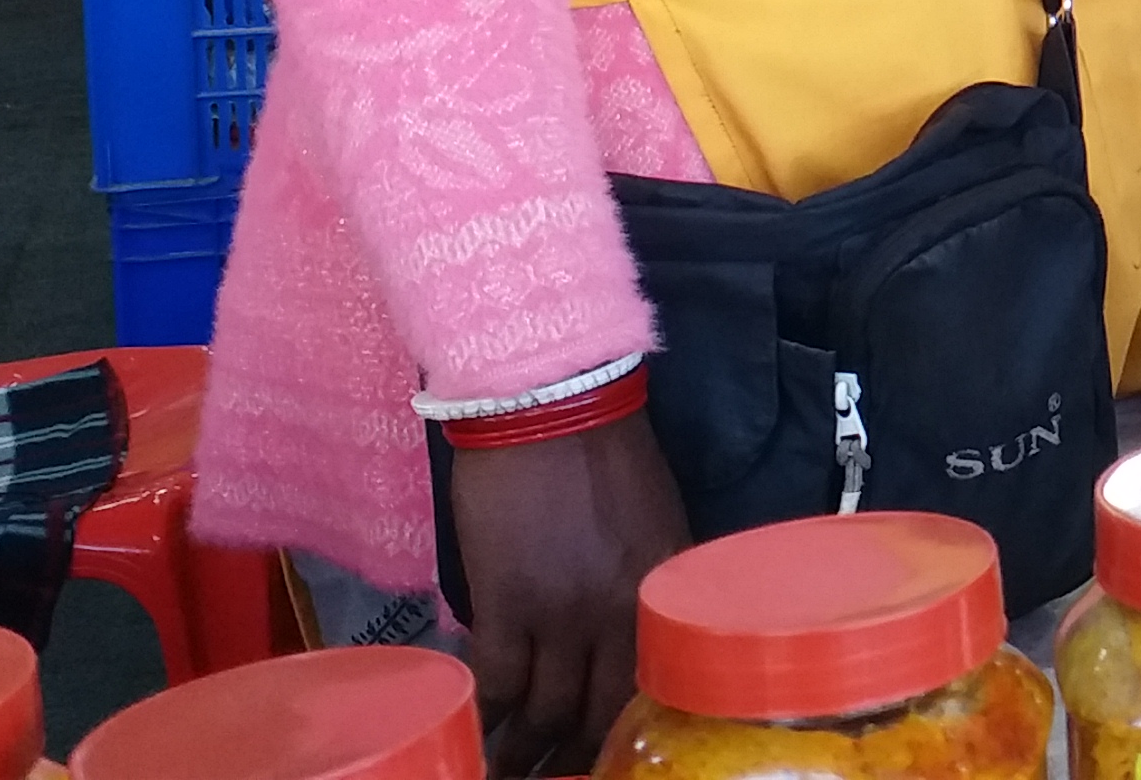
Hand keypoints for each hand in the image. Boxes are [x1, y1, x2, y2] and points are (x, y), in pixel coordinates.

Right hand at [453, 410, 690, 776]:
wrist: (547, 399)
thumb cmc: (605, 451)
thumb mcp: (654, 524)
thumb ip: (643, 588)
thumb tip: (623, 641)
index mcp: (664, 592)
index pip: (651, 688)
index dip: (625, 734)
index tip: (608, 758)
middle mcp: (621, 613)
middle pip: (598, 715)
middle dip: (574, 759)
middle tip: (553, 779)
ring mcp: (563, 613)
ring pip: (545, 712)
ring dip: (522, 753)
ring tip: (504, 773)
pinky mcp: (507, 601)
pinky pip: (498, 682)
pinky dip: (487, 713)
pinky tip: (475, 729)